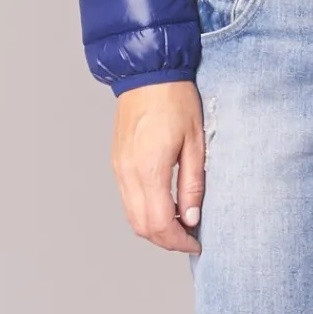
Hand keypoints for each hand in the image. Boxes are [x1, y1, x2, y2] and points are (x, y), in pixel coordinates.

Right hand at [111, 80, 205, 251]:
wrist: (148, 72)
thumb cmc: (176, 99)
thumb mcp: (196, 141)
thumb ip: (193, 183)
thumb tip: (191, 217)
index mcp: (150, 168)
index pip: (160, 224)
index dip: (179, 240)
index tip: (196, 242)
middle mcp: (128, 173)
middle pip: (142, 226)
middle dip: (166, 240)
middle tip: (189, 236)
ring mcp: (119, 168)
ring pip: (132, 216)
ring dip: (154, 227)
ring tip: (179, 221)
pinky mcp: (116, 161)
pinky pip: (127, 199)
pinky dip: (144, 211)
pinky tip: (164, 203)